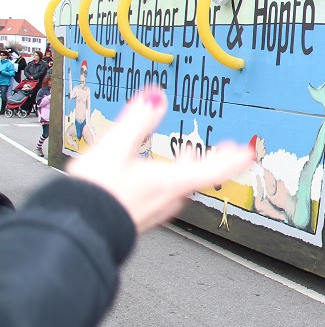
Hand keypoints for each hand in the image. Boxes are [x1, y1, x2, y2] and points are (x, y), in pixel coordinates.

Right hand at [67, 87, 253, 234]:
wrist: (74, 229)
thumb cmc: (95, 195)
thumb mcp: (115, 147)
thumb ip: (138, 120)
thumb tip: (156, 97)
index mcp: (170, 181)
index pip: (215, 170)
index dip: (234, 160)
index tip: (248, 152)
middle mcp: (168, 199)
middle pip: (201, 178)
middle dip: (214, 161)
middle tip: (228, 151)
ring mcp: (155, 211)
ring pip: (182, 187)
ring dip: (190, 169)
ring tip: (190, 156)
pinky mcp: (141, 218)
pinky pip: (165, 196)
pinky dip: (170, 181)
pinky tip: (157, 176)